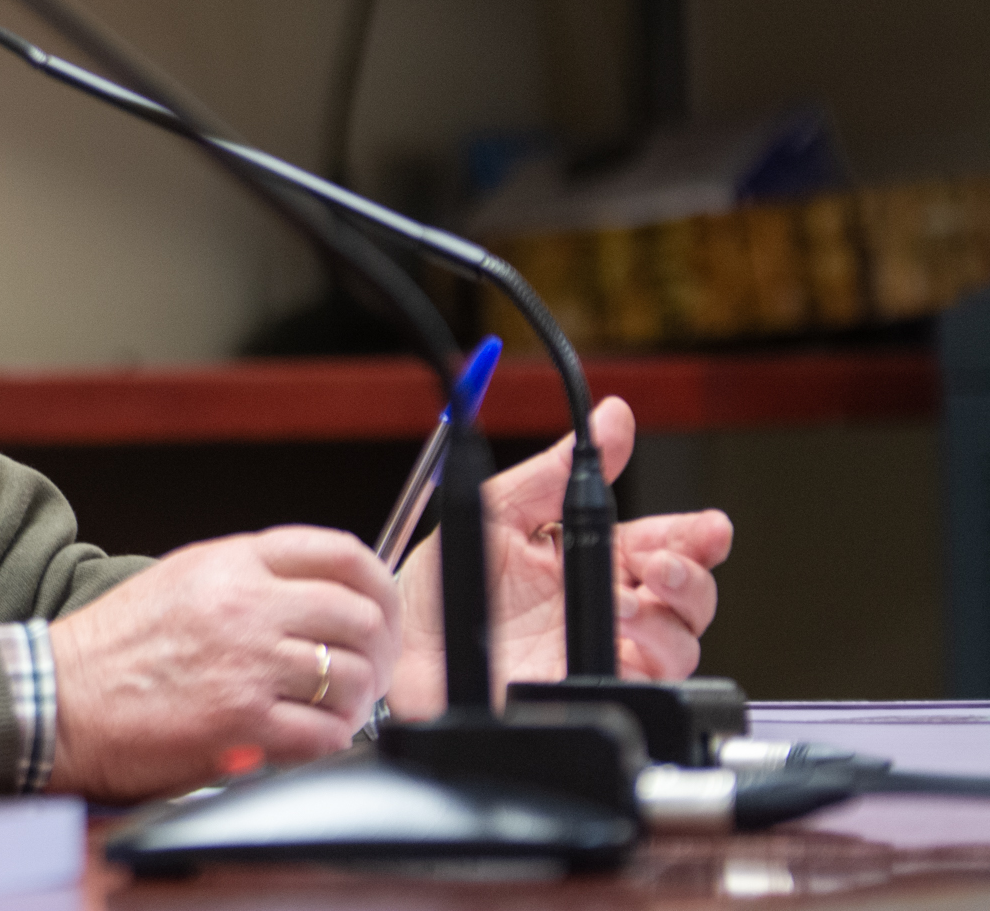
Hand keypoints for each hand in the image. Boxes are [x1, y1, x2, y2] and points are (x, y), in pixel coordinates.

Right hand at [44, 526, 400, 800]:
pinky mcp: (241, 723)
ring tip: (334, 710)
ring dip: (355, 702)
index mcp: (232, 563)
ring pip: (352, 678)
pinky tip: (308, 739)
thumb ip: (249, 577)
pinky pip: (325, 734)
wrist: (58, 697)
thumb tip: (314, 594)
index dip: (378, 585)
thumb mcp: (182, 579)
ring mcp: (247, 665)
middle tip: (369, 670)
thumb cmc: (112, 647)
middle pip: (358, 617)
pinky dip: (328, 741)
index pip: (340, 553)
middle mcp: (246, 606)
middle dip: (378, 650)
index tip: (381, 608)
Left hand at [388, 396, 733, 715]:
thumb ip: (554, 469)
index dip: (694, 536)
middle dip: (694, 575)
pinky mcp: (590, 693)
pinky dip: (648, 657)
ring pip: (680, 643)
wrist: (400, 654)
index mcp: (585, 561)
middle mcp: (601, 610)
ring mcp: (600, 655)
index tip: (709, 526)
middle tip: (667, 561)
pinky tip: (625, 634)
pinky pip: (648, 683)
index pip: (661, 544)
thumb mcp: (495, 512)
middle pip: (686, 596)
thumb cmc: (437, 590)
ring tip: (634, 595)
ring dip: (671, 615)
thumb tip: (613, 417)